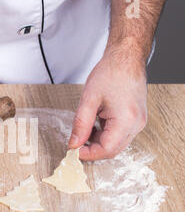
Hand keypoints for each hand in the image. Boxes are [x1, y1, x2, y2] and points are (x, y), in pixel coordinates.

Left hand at [68, 46, 147, 160]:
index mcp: (126, 120)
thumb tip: (74, 143)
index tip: (74, 150)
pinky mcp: (136, 119)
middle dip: (93, 149)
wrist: (126, 58)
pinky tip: (95, 123)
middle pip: (112, 150)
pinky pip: (119, 135)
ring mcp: (138, 122)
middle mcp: (136, 124)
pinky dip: (105, 134)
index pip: (107, 149)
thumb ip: (80, 124)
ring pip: (116, 144)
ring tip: (85, 127)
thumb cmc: (111, 73)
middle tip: (76, 142)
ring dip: (98, 141)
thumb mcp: (89, 99)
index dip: (89, 153)